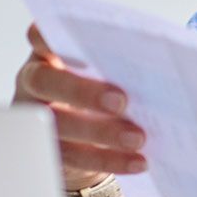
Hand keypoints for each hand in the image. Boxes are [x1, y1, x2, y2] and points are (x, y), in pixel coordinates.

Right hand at [11, 22, 146, 191]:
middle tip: (121, 101)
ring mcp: (36, 119)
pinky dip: (110, 160)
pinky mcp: (48, 152)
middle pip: (45, 83)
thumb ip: (117, 62)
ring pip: (59, 125)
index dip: (49, 36)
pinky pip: (76, 158)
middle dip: (83, 92)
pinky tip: (138, 160)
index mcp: (47, 53)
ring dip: (102, 132)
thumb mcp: (103, 70)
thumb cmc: (99, 87)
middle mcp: (34, 83)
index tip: (76, 36)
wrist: (82, 137)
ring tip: (138, 138)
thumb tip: (161, 65)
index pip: (39, 37)